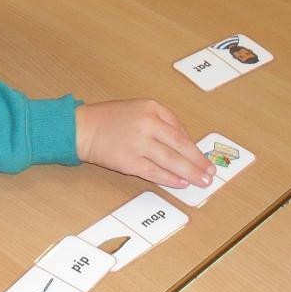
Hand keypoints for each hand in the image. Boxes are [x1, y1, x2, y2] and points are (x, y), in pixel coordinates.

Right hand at [75, 99, 214, 187]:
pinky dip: (169, 179)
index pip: (179, 129)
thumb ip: (160, 122)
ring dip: (189, 172)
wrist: (80, 128)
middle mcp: (147, 124)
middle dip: (198, 161)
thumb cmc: (108, 119)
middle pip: (180, 146)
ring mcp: (138, 143)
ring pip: (171, 161)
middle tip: (210, 172)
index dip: (194, 146)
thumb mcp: (137, 109)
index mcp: (151, 108)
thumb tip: (183, 145)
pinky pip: (154, 172)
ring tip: (202, 181)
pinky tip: (180, 183)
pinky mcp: (128, 161)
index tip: (203, 158)